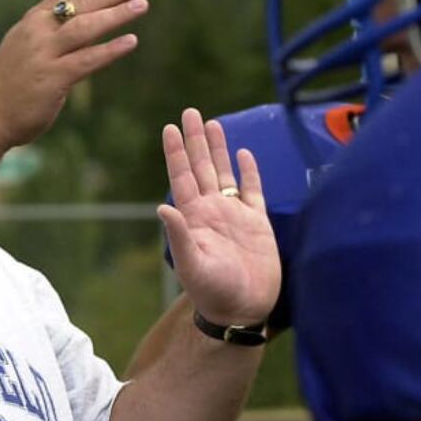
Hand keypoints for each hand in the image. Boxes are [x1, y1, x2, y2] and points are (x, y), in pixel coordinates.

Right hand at [0, 0, 151, 149]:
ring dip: (116, 14)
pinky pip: (86, 61)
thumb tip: (82, 22)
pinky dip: (109, 50)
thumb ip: (52, 33)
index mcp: (32, 22)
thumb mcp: (26, 48)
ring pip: (85, 27)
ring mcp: (43, 55)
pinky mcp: (51, 79)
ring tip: (143, 4)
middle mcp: (37, 32)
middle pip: (81, 3)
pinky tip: (131, 41)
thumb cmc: (10, 84)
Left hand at [159, 108, 279, 324]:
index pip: (182, 176)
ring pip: (224, 173)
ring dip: (218, 149)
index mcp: (193, 217)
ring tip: (212, 123)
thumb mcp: (192, 265)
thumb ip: (179, 236)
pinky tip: (244, 153)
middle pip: (201, 166)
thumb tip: (163, 206)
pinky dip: (249, 172)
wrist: (243, 309)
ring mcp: (234, 215)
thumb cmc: (213, 292)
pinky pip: (252, 190)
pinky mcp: (257, 223)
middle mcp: (211, 210)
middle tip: (189, 111)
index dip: (176, 152)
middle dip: (195, 139)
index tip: (169, 127)